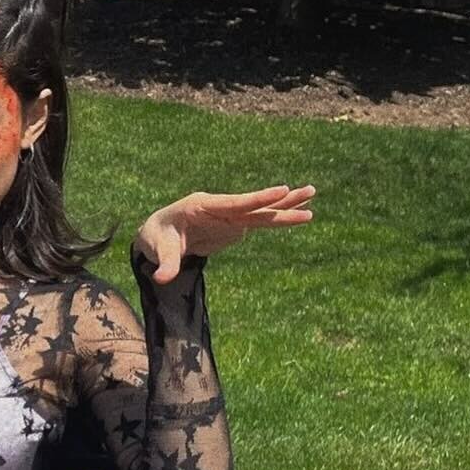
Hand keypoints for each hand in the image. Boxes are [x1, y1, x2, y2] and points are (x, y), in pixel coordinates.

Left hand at [135, 184, 315, 283]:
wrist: (158, 235)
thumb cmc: (156, 237)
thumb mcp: (158, 249)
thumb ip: (165, 263)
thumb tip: (162, 278)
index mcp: (202, 205)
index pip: (234, 202)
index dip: (258, 198)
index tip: (281, 191)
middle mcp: (220, 207)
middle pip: (254, 204)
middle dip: (281, 199)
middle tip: (309, 191)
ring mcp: (229, 216)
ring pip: (262, 212)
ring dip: (286, 206)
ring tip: (313, 196)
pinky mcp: (234, 226)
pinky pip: (260, 221)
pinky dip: (279, 218)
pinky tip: (299, 214)